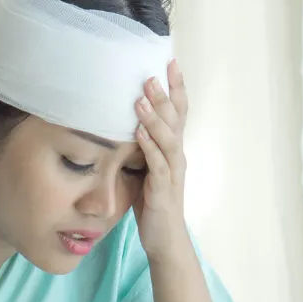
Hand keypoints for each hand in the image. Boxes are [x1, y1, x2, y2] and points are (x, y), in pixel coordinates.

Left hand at [132, 60, 190, 257]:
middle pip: (176, 120)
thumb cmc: (153, 203)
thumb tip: (124, 120)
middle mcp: (177, 157)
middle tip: (152, 73)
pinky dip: (149, 148)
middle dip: (164, 95)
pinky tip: (138, 133)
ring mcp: (172, 174)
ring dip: (155, 118)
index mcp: (173, 150)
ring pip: (168, 139)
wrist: (165, 240)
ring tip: (141, 99)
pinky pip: (157, 166)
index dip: (177, 87)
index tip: (171, 61)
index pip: (179, 113)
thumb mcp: (145, 168)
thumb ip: (141, 145)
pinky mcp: (162, 191)